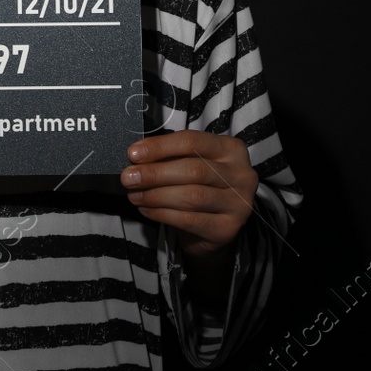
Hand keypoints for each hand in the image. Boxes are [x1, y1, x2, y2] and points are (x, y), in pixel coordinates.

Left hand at [120, 130, 257, 262]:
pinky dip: (162, 214)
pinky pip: (189, 220)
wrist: (216, 227)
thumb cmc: (200, 187)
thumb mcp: (190, 164)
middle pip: (192, 170)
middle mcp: (241, 175)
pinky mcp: (228, 228)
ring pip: (191, 196)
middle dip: (155, 173)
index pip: (192, 142)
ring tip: (134, 195)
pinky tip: (147, 209)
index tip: (133, 154)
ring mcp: (239, 203)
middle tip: (128, 178)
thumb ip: (170, 158)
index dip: (160, 147)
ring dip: (155, 195)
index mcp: (231, 149)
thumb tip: (136, 158)